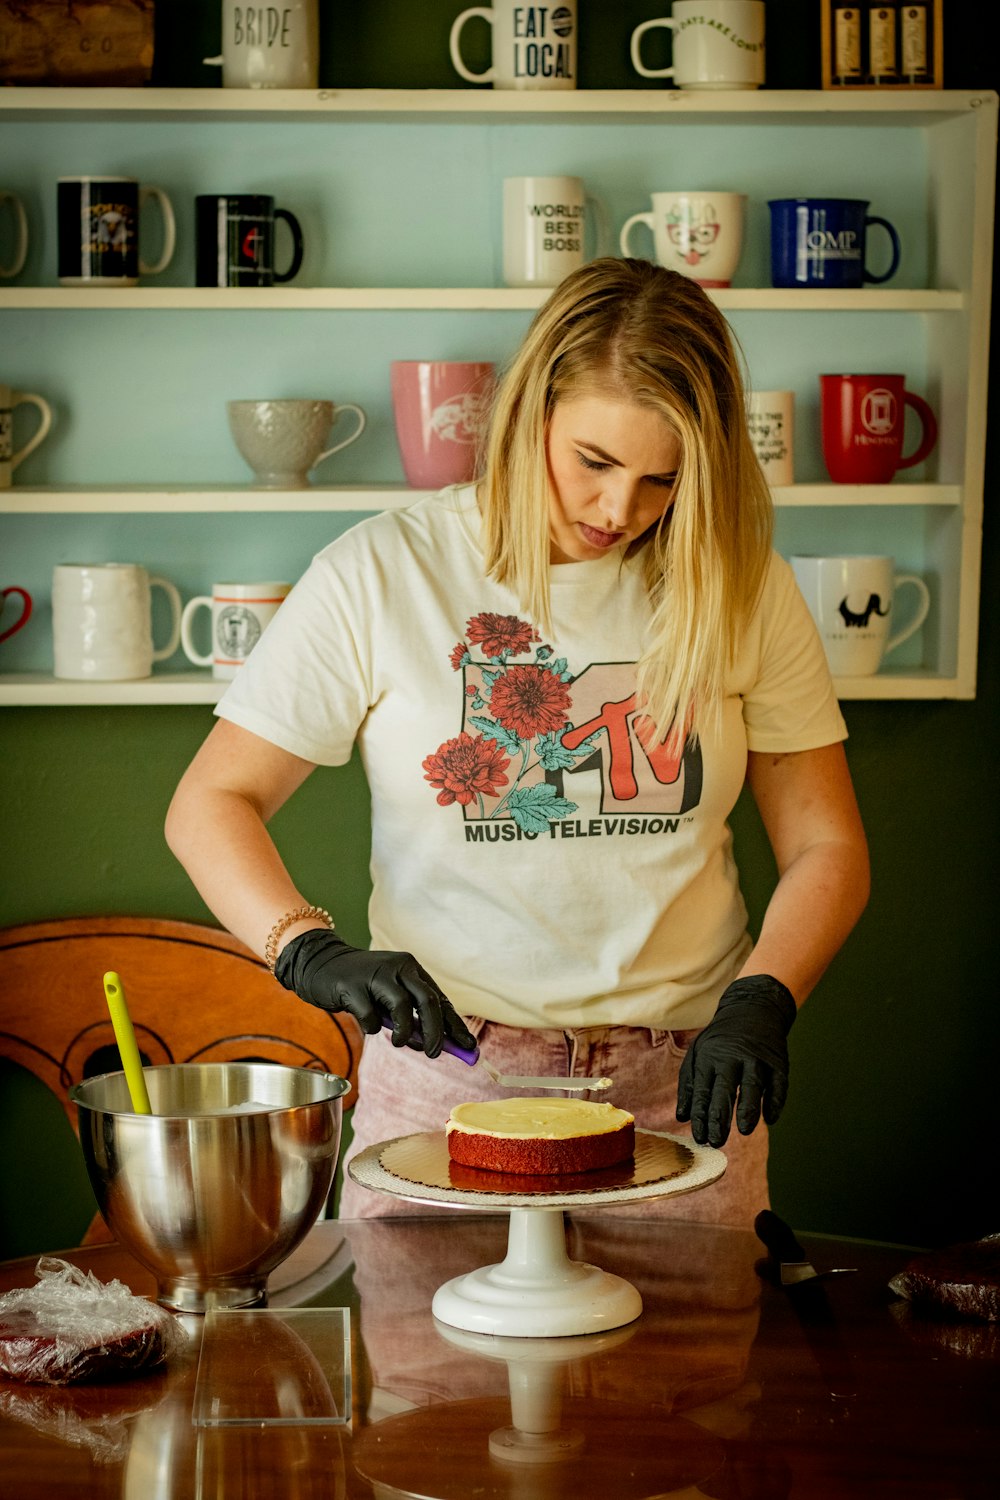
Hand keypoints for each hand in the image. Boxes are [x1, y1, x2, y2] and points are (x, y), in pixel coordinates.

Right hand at [274, 929, 475, 1059]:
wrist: (321, 966)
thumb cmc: (362, 987)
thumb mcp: (391, 997)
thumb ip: (412, 1016)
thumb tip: (440, 1046)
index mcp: (411, 969)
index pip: (440, 999)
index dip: (455, 1025)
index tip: (469, 1048)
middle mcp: (398, 967)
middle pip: (427, 1001)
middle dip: (436, 1033)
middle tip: (435, 1054)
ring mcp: (375, 975)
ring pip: (402, 1007)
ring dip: (406, 1033)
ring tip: (401, 1042)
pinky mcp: (352, 986)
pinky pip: (371, 1017)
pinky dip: (374, 1028)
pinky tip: (369, 1024)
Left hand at [676, 975, 796, 1147]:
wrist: (753, 1008)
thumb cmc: (720, 1039)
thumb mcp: (698, 1053)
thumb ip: (688, 1085)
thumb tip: (682, 1117)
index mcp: (709, 1057)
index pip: (702, 1091)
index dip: (700, 1116)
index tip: (700, 1137)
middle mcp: (732, 1057)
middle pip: (725, 1091)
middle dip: (720, 1119)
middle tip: (716, 1142)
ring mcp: (757, 1059)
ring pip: (753, 1086)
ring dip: (748, 1110)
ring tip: (744, 1131)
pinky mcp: (778, 1061)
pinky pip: (778, 1085)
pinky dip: (775, 1102)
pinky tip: (770, 1119)